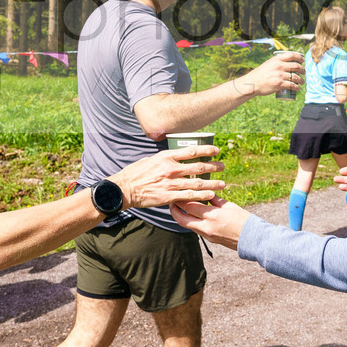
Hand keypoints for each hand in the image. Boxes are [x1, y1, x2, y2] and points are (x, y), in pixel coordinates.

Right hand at [110, 146, 224, 209]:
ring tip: (222, 183)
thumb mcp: (150, 159)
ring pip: (197, 183)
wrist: (124, 188)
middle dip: (213, 167)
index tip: (216, 150)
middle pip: (198, 167)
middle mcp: (171, 169)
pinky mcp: (168, 196)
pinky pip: (189, 196)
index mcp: (166, 157)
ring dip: (212, 183)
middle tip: (222, 167)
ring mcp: (170, 183)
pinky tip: (211, 195)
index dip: (206, 150)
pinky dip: (202, 196)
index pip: (191, 151)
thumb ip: (165, 158)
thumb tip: (175, 156)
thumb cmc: (136, 173)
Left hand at [170, 197, 249, 250]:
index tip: (177, 191)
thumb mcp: (229, 206)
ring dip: (182, 217)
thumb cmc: (243, 219)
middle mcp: (207, 226)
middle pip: (183, 219)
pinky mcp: (210, 240)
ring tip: (178, 208)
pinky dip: (191, 222)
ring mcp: (207, 235)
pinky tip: (191, 216)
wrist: (252, 238)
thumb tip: (205, 191)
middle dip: (175, 210)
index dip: (182, 198)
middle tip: (171, 201)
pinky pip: (196, 230)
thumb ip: (214, 199)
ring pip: (188, 226)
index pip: (191, 206)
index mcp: (212, 215)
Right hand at [236, 52, 305, 96]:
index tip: (302, 60)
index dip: (299, 57)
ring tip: (302, 82)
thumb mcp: (268, 64)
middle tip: (304, 73)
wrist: (252, 83)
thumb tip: (288, 63)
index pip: (291, 55)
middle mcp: (279, 66)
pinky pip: (292, 85)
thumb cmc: (260, 74)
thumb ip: (277, 62)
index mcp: (276, 59)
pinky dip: (297, 87)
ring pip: (296, 77)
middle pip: (296, 66)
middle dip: (303, 70)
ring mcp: (279, 75)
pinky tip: (298, 89)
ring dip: (301, 80)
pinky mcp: (279, 84)